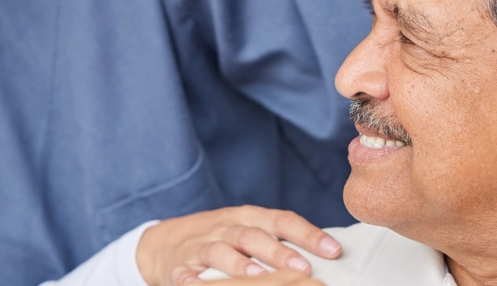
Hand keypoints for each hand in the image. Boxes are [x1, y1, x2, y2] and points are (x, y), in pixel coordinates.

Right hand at [136, 205, 340, 285]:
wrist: (163, 242)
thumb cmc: (219, 237)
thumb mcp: (246, 229)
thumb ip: (278, 239)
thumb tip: (324, 255)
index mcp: (246, 217)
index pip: (281, 220)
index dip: (307, 234)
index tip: (333, 250)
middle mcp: (225, 228)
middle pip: (251, 235)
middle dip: (277, 252)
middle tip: (302, 268)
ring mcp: (200, 247)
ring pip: (220, 252)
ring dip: (241, 265)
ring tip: (261, 278)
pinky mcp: (180, 267)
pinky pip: (186, 275)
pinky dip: (195, 283)